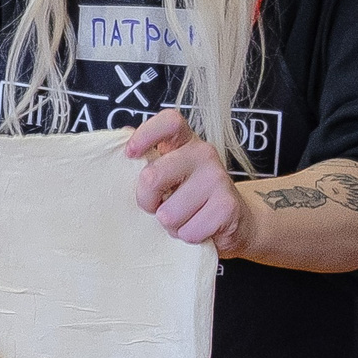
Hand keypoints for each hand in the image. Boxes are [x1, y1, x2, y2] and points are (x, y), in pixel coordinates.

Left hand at [125, 109, 251, 256]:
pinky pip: (188, 231)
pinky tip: (199, 227)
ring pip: (169, 213)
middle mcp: (203, 153)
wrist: (234, 221)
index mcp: (185, 141)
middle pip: (152, 177)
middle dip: (147, 201)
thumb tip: (123, 142)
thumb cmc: (191, 197)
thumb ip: (150, 161)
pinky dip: (188, 236)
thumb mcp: (170, 174)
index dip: (145, 135)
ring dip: (171, 224)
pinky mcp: (228, 205)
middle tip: (157, 206)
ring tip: (185, 217)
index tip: (131, 154)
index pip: (169, 121)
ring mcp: (218, 177)